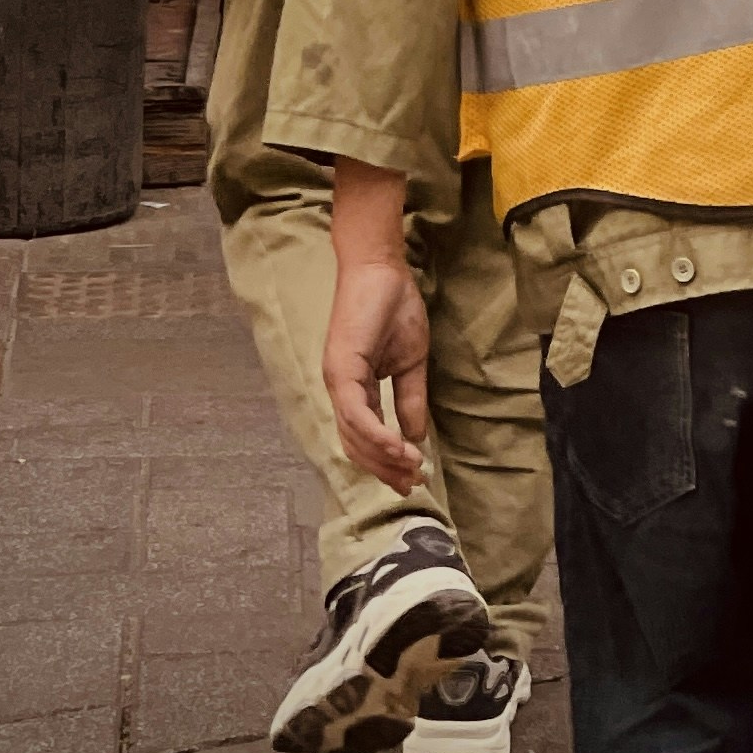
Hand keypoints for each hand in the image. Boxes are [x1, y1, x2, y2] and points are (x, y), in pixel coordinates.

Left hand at [325, 252, 430, 493]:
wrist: (383, 268)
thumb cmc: (395, 307)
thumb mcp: (410, 362)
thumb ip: (409, 399)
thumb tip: (415, 437)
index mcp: (354, 388)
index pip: (365, 437)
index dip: (387, 462)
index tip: (414, 478)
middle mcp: (339, 389)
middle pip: (356, 445)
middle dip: (385, 469)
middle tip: (414, 484)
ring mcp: (337, 380)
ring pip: (354, 435)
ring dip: (383, 458)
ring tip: (412, 469)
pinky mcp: (340, 368)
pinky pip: (356, 413)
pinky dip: (376, 435)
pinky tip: (400, 448)